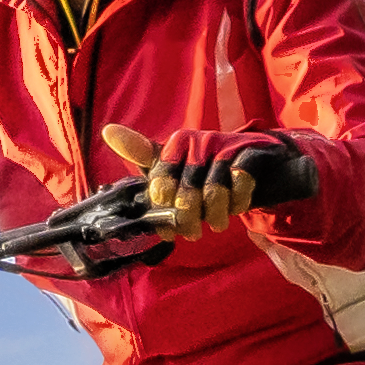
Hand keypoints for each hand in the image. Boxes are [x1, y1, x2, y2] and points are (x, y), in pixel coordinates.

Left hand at [98, 124, 254, 238]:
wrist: (257, 164)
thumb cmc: (206, 170)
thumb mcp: (174, 168)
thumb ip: (145, 161)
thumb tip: (108, 131)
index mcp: (176, 144)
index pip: (160, 183)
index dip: (163, 212)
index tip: (169, 232)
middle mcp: (199, 141)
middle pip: (186, 191)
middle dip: (189, 219)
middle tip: (192, 234)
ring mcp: (226, 146)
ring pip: (214, 190)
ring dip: (215, 215)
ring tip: (216, 225)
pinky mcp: (251, 153)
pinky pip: (241, 182)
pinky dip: (239, 201)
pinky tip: (237, 208)